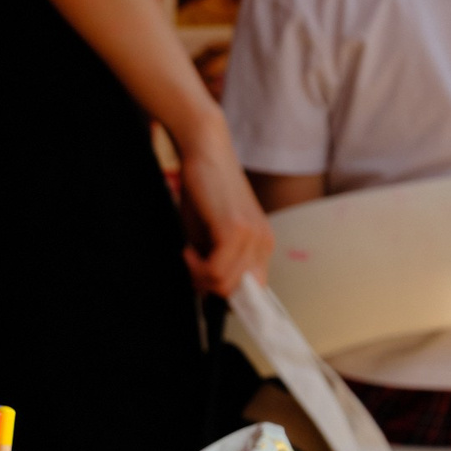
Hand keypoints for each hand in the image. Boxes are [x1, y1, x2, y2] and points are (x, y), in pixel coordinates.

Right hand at [174, 124, 273, 295]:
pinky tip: (186, 249)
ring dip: (198, 276)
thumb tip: (206, 291)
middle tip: (189, 267)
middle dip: (207, 287)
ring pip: (224, 284)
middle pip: (236, 293)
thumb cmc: (203, 192)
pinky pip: (215, 270)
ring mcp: (252, 237)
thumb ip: (215, 262)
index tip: (205, 290)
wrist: (205, 152)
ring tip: (187, 255)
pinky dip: (194, 267)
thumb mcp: (210, 235)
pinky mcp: (235, 230)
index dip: (228, 297)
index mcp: (262, 245)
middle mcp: (264, 243)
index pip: (254, 292)